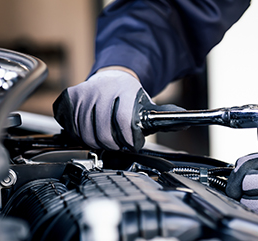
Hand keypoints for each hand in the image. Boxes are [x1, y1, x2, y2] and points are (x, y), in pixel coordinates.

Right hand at [53, 69, 180, 150]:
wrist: (112, 77)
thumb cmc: (131, 97)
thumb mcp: (149, 105)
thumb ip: (165, 116)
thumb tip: (187, 122)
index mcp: (125, 90)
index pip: (123, 122)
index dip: (128, 140)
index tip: (131, 145)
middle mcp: (102, 90)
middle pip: (102, 132)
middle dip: (112, 145)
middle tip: (118, 146)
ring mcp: (84, 93)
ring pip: (85, 133)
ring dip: (96, 142)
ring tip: (105, 140)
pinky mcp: (71, 98)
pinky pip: (71, 126)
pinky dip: (80, 134)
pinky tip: (90, 132)